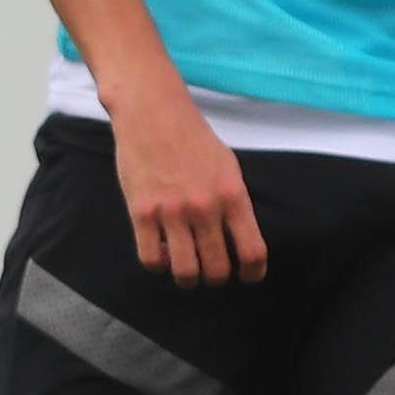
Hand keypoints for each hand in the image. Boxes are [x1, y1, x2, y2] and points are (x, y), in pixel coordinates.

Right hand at [108, 89, 266, 286]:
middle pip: (217, 268)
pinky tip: (162, 255)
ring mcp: (171, 212)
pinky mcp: (141, 213)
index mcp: (232, 194)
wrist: (153, 114)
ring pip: (185, 271)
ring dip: (188, 280)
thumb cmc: (192, 139)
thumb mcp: (227, 166)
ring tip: (186, 273)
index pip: (252, 251)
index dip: (253, 272)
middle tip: (211, 274)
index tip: (248, 277)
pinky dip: (159, 265)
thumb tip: (236, 236)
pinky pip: (151, 259)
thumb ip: (232, 202)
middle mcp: (205, 207)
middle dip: (216, 279)